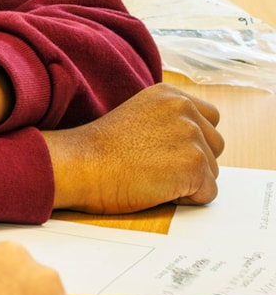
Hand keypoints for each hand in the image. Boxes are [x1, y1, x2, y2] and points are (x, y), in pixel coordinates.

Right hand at [44, 83, 223, 212]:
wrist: (79, 164)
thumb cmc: (97, 150)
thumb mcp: (137, 117)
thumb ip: (167, 121)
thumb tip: (190, 143)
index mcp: (169, 94)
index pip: (209, 119)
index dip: (191, 141)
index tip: (164, 150)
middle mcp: (183, 109)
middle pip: (215, 145)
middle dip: (193, 161)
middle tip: (154, 165)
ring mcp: (191, 136)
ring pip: (212, 171)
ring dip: (188, 181)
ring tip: (151, 176)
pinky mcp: (194, 164)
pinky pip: (207, 194)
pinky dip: (185, 199)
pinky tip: (155, 189)